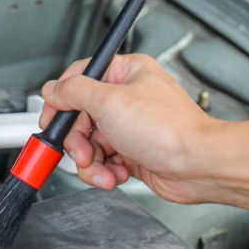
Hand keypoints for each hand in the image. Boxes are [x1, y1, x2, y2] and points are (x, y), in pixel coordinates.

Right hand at [39, 54, 223, 203]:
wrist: (197, 165)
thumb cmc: (168, 130)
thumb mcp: (109, 101)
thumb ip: (74, 92)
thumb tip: (53, 88)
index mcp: (125, 74)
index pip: (79, 79)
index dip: (61, 101)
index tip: (51, 119)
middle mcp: (127, 98)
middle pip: (80, 118)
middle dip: (77, 142)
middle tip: (82, 153)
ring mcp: (130, 127)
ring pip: (89, 144)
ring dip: (90, 162)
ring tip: (103, 170)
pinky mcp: (133, 153)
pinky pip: (103, 162)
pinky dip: (105, 172)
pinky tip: (117, 175)